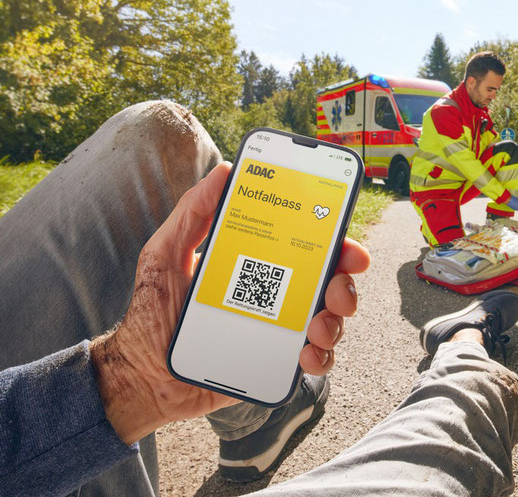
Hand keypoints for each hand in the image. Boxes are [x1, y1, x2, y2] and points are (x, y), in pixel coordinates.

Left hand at [90, 162, 369, 443]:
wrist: (141, 376)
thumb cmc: (153, 314)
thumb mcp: (165, 254)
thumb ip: (191, 213)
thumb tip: (223, 172)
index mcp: (258, 264)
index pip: (307, 246)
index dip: (335, 240)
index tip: (343, 239)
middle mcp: (276, 295)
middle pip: (330, 282)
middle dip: (345, 282)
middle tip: (335, 288)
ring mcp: (281, 330)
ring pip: (331, 320)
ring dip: (335, 320)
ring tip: (316, 325)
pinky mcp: (277, 363)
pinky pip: (316, 359)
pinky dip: (321, 356)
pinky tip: (305, 354)